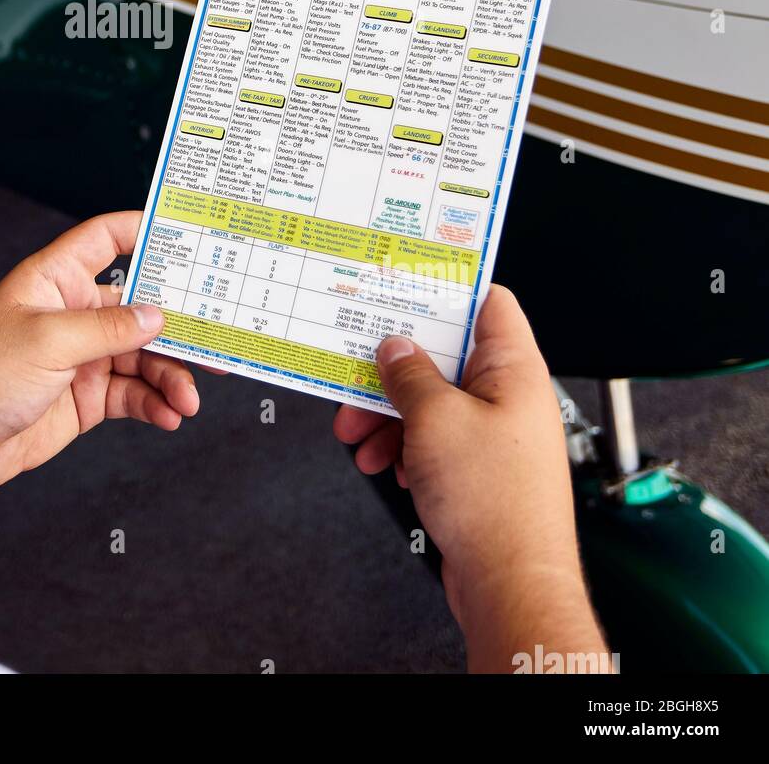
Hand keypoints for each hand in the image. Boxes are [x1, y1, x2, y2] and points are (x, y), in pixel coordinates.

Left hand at [0, 211, 199, 497]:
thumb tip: (158, 316)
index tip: (189, 233)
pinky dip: (155, 403)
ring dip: (170, 375)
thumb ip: (108, 327)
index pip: (105, 239)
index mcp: (56, 279)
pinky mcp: (87, 396)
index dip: (144, 230)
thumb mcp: (49, 341)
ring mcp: (83, 355)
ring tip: (188, 400)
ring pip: (143, 356)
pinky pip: (133, 393)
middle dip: (178, 323)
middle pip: (139, 305)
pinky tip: (170, 415)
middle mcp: (73, 312)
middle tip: (217, 336)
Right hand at [334, 285, 607, 669]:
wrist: (510, 585)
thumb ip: (409, 375)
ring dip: (388, 414)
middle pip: (444, 356)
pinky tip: (385, 463)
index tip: (404, 283)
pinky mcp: (479, 468)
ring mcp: (495, 433)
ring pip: (431, 400)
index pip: (488, 302)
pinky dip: (403, 445)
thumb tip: (395, 348)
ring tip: (357, 436)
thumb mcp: (435, 419)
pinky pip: (433, 437)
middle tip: (355, 379)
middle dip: (393, 370)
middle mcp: (508, 396)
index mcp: (514, 369)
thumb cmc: (494, 505)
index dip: (447, 287)